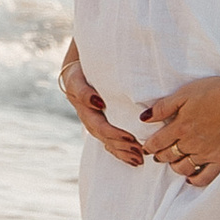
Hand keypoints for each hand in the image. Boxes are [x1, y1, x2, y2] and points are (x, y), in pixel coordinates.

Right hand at [59, 44, 147, 168]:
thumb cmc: (83, 63)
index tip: (129, 137)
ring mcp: (92, 118)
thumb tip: (97, 104)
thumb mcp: (79, 72)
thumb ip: (84, 90)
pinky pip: (108, 140)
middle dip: (121, 145)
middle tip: (139, 150)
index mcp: (80, 101)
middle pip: (103, 135)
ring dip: (122, 151)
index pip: (96, 123)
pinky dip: (120, 152)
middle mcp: (85, 113)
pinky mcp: (99, 121)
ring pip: (105, 140)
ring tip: (139, 159)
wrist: (79, 61)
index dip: (112, 133)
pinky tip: (133, 159)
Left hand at [136, 70, 219, 186]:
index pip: (157, 143)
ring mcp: (206, 154)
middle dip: (160, 156)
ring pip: (183, 168)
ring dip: (175, 166)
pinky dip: (195, 180)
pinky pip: (205, 178)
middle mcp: (191, 144)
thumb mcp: (185, 93)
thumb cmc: (216, 91)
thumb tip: (144, 118)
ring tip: (173, 163)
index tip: (146, 148)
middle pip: (168, 156)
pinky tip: (191, 177)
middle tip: (158, 154)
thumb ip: (163, 107)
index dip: (149, 146)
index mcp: (180, 127)